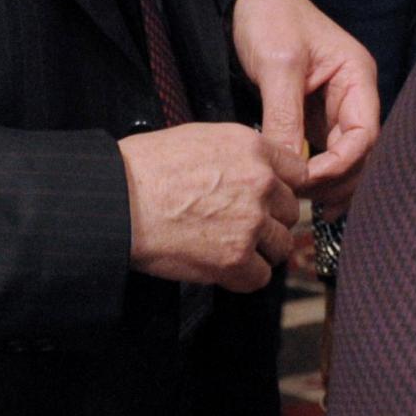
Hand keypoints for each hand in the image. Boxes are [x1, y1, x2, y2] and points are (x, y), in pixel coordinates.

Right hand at [119, 122, 298, 290]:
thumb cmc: (145, 169)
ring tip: (231, 247)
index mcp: (253, 148)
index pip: (297, 172)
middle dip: (269, 220)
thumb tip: (254, 169)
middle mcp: (260, 183)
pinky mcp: (235, 258)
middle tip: (241, 226)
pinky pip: (260, 276)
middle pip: (289, 210)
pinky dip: (244, 277)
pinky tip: (224, 267)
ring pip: (281, 245)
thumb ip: (240, 153)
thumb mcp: (202, 138)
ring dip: (260, 250)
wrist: (118, 201)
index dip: (281, 188)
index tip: (269, 199)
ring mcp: (251, 222)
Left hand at [232, 0, 378, 212]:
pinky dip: (314, 173)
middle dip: (337, 180)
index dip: (341, 164)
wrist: (246, 1)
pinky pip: (323, 151)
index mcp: (358, 77)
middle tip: (301, 199)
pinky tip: (298, 190)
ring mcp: (335, 107)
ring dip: (328, 182)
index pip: (365, 134)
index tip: (307, 180)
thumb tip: (289, 166)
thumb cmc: (270, 20)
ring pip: (344, 157)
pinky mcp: (315, 115)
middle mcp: (353, 95)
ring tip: (299, 202)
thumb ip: (285, 115)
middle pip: (361, 152)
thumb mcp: (277, 65)